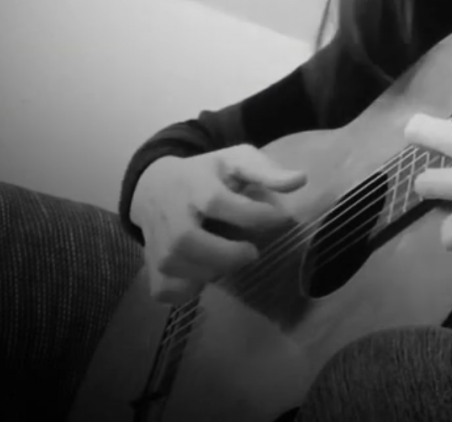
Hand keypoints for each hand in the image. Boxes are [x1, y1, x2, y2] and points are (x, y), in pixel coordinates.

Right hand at [129, 145, 306, 303]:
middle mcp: (171, 216)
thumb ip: (266, 171)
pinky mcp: (151, 266)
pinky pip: (168, 289)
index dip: (256, 215)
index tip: (280, 220)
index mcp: (193, 186)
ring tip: (226, 257)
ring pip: (181, 269)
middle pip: (190, 242)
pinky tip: (201, 273)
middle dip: (228, 254)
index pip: (218, 202)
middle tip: (251, 252)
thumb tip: (301, 180)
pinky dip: (188, 289)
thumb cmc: (204, 174)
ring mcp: (157, 244)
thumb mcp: (235, 161)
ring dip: (213, 270)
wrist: (152, 186)